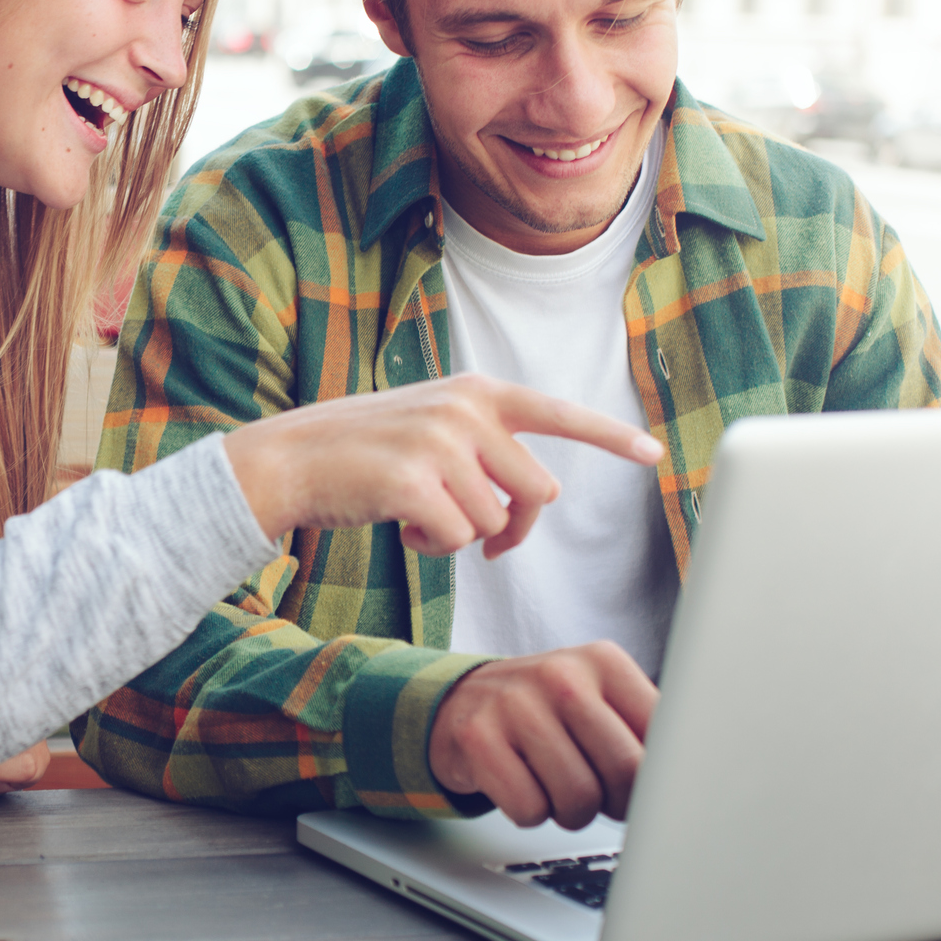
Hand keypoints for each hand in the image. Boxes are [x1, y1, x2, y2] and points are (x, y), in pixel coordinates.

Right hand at [221, 373, 662, 556]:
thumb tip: (534, 496)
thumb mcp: (428, 425)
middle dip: (512, 527)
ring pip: (495, 522)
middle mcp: (465, 412)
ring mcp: (441, 445)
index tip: (653, 453)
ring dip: (461, 537)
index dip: (609, 437)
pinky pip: (457, 541)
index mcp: (475, 392)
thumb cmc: (360, 453)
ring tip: (418, 518)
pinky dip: (432, 548)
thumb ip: (483, 443)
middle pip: (536, 492)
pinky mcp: (415, 484)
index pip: (557, 414)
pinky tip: (401, 528)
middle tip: (475, 537)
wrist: (287, 459)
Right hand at [428, 640, 657, 828]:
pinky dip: (530, 813)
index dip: (658, 778)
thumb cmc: (545, 711)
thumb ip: (646, 730)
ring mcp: (515, 703)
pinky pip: (529, 808)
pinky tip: (523, 785)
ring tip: (558, 790)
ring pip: (578, 798)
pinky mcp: (477, 737)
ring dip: (572, 813)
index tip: (644, 787)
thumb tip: (690, 779)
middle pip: (625, 771)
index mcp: (603, 661)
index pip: (662, 736)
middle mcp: (560, 673)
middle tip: (601, 797)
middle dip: (617, 802)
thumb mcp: (599, 698)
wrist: (460, 700)